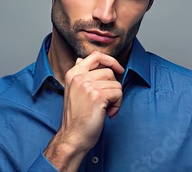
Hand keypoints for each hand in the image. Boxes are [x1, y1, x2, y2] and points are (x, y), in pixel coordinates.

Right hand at [44, 51, 123, 169]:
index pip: (96, 56)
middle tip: (108, 100)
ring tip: (107, 108)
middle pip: (109, 71)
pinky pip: (118, 93)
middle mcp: (79, 77)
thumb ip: (80, 74)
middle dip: (113, 86)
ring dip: (116, 98)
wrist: (73, 136)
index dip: (110, 60)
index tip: (118, 69)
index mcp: (73, 73)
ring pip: (116, 83)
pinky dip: (118, 105)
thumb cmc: (76, 116)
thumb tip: (82, 59)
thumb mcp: (73, 90)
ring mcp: (88, 85)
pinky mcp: (97, 96)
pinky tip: (108, 113)